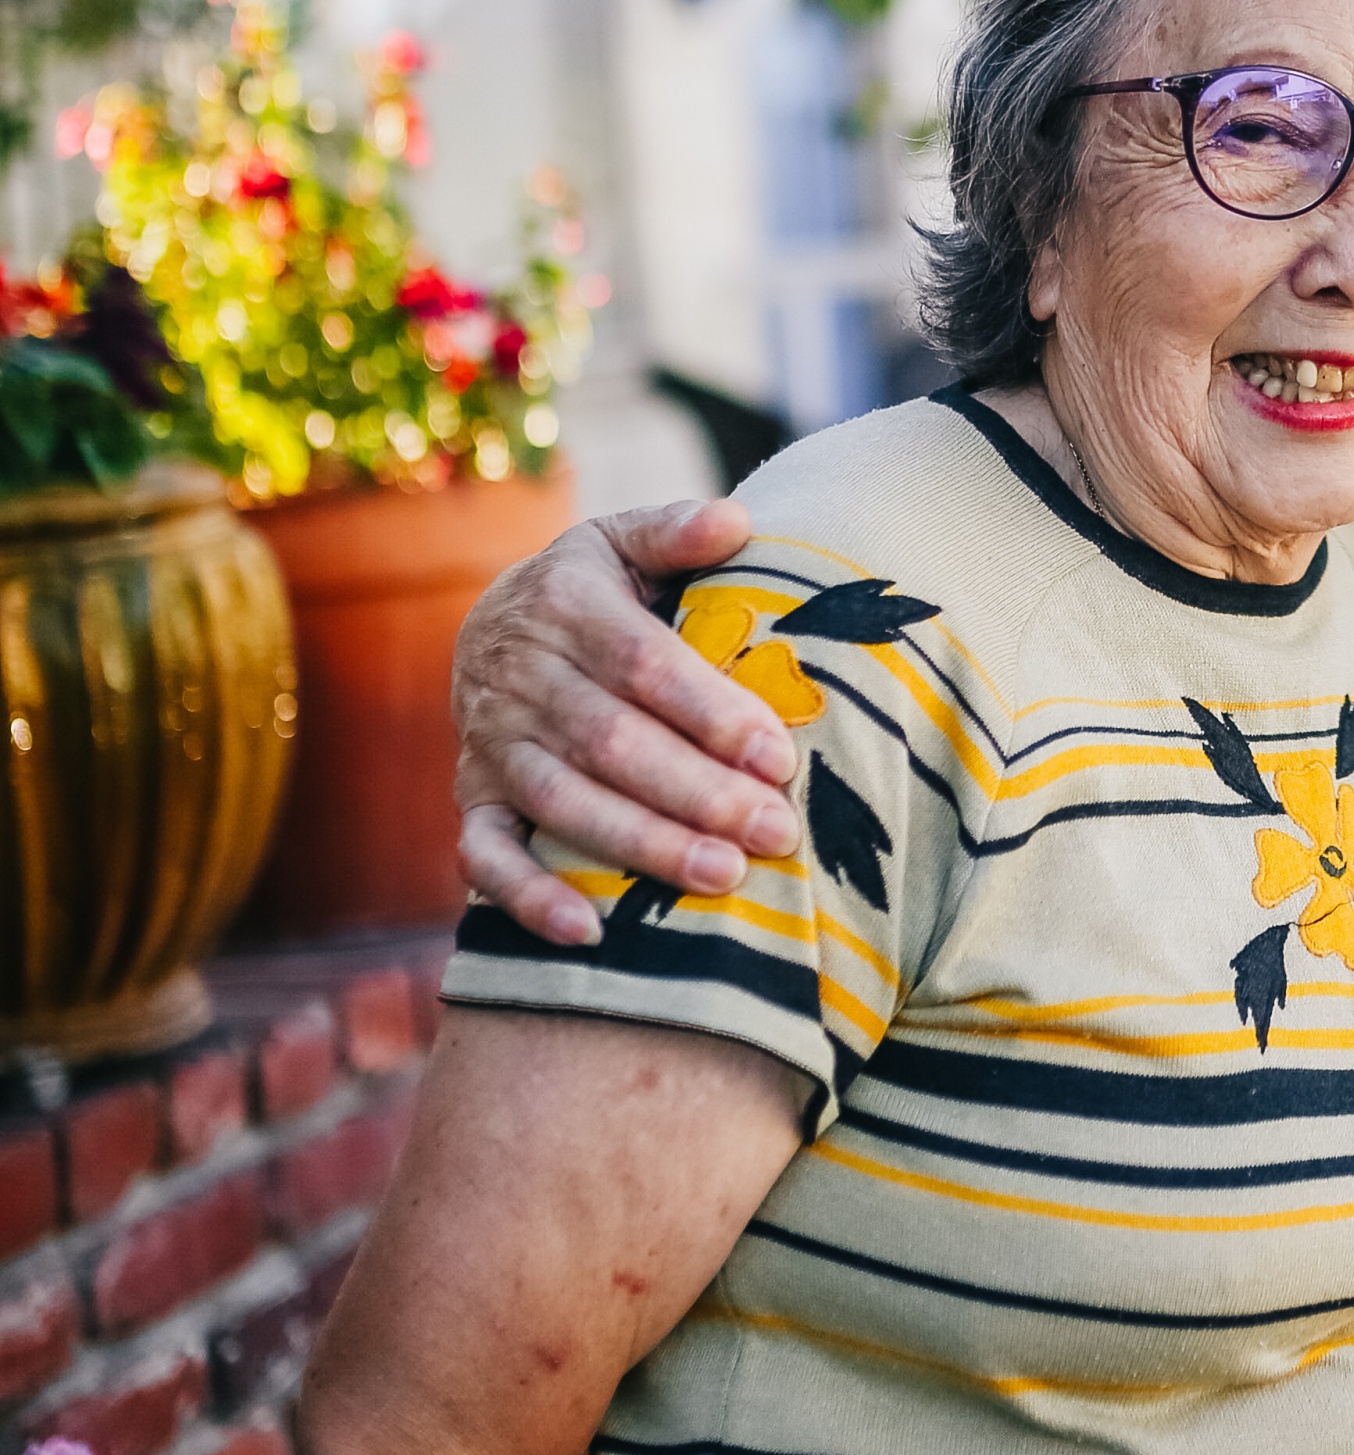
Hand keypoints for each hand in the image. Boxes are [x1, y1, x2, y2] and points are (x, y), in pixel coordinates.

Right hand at [452, 499, 796, 943]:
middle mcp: (520, 679)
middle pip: (612, 744)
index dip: (711, 714)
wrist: (490, 625)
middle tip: (774, 831)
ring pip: (564, 803)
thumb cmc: (592, 589)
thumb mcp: (622, 541)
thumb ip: (676, 532)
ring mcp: (491, 744)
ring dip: (642, 845)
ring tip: (722, 878)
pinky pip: (485, 857)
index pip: (646, 667)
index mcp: (567, 607)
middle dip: (697, 793)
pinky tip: (588, 933)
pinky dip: (527, 899)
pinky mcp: (473, 799)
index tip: (780, 757)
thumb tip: (736, 521)